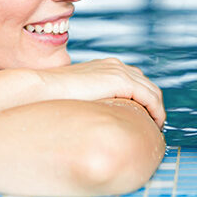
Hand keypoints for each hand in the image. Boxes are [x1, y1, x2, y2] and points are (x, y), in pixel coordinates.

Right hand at [38, 59, 165, 127]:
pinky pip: (149, 97)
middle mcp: (115, 66)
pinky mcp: (120, 80)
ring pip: (151, 91)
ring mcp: (119, 71)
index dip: (144, 101)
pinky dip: (156, 111)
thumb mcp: (78, 99)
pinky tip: (154, 126)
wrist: (39, 89)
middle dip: (154, 106)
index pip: (135, 82)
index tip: (145, 120)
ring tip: (155, 129)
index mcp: (106, 68)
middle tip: (154, 127)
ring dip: (157, 110)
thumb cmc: (51, 99)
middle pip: (147, 86)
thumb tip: (96, 123)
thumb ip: (92, 103)